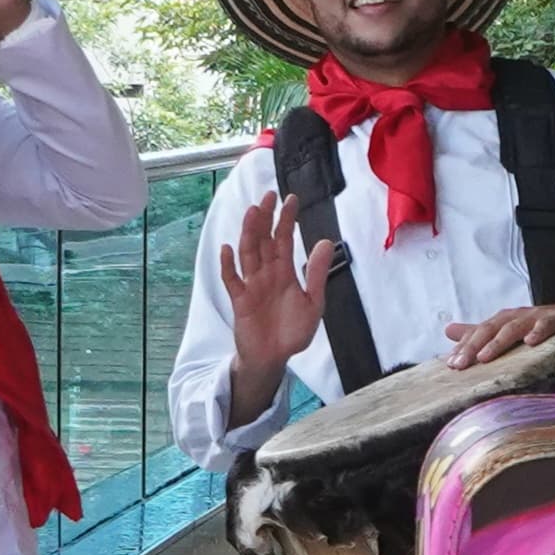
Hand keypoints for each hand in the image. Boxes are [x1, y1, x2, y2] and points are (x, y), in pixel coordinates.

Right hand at [217, 191, 334, 421]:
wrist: (274, 358)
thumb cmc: (292, 331)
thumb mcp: (313, 303)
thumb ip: (317, 274)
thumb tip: (326, 242)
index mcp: (284, 272)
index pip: (284, 239)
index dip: (286, 219)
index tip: (291, 199)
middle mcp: (266, 273)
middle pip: (264, 240)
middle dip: (266, 218)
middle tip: (268, 196)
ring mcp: (251, 285)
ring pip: (248, 253)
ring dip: (248, 233)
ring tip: (252, 212)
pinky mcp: (239, 300)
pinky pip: (232, 279)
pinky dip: (228, 265)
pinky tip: (228, 249)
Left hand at [444, 301, 554, 367]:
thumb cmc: (551, 329)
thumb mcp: (515, 333)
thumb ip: (483, 333)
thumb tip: (448, 330)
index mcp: (507, 320)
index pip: (480, 331)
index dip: (464, 345)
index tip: (449, 365)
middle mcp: (520, 316)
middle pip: (492, 328)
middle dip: (474, 345)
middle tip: (459, 364)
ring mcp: (539, 316)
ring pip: (515, 326)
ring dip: (499, 341)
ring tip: (486, 357)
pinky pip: (548, 323)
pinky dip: (539, 331)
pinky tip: (532, 342)